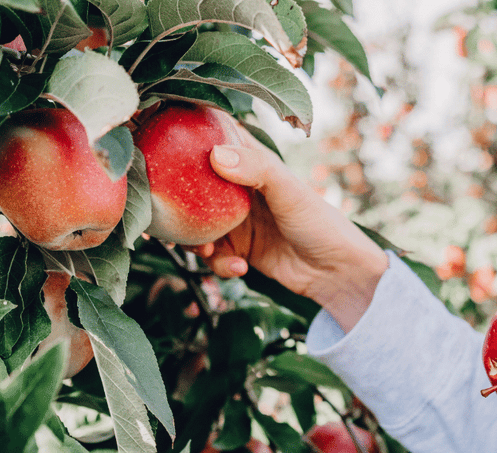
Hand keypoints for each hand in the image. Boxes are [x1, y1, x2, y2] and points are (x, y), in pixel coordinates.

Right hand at [186, 142, 387, 331]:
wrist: (336, 273)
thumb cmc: (320, 223)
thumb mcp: (290, 192)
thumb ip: (257, 170)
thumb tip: (216, 154)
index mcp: (252, 164)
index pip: (215, 139)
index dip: (188, 135)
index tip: (160, 137)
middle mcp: (239, 190)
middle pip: (194, 187)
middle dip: (178, 202)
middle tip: (167, 216)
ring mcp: (237, 221)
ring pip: (197, 226)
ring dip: (195, 240)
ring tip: (206, 250)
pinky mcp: (238, 250)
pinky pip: (213, 255)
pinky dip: (220, 263)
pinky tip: (239, 268)